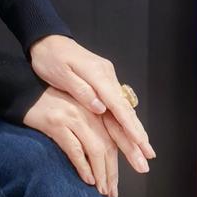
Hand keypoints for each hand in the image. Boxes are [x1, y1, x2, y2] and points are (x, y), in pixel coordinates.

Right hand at [21, 86, 126, 195]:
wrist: (23, 91)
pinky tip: (88, 179)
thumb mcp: (76, 109)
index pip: (117, 134)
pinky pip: (75, 149)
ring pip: (95, 149)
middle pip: (108, 144)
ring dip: (101, 173)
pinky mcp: (56, 123)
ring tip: (103, 190)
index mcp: (96, 108)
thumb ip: (91, 124)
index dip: (128, 154)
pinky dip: (83, 166)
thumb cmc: (49, 103)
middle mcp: (88, 111)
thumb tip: (105, 153)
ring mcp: (73, 116)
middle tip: (113, 191)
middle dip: (113, 171)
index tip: (137, 170)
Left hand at [27, 34, 154, 176]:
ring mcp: (107, 79)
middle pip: (126, 110)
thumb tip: (101, 108)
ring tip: (145, 151)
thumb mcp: (61, 74)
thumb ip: (81, 91)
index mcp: (98, 75)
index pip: (118, 106)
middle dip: (138, 134)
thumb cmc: (50, 58)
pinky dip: (126, 121)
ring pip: (124, 109)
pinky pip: (117, 105)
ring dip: (135, 131)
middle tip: (149, 156)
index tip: (141, 142)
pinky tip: (132, 135)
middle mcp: (107, 77)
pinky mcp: (103, 81)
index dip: (130, 126)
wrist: (48, 40)